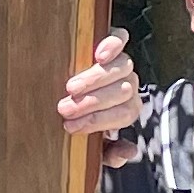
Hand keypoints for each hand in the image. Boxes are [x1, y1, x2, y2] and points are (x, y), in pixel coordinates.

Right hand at [58, 29, 141, 162]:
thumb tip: (128, 152)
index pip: (124, 115)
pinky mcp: (112, 39)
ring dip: (95, 79)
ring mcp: (121, 61)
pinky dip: (112, 45)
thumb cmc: (76, 116)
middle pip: (123, 91)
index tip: (71, 127)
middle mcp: (128, 84)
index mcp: (126, 108)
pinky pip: (120, 39)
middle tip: (65, 109)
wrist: (65, 87)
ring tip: (71, 87)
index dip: (98, 121)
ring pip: (122, 67)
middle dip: (92, 103)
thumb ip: (108, 153)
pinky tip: (99, 55)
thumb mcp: (91, 142)